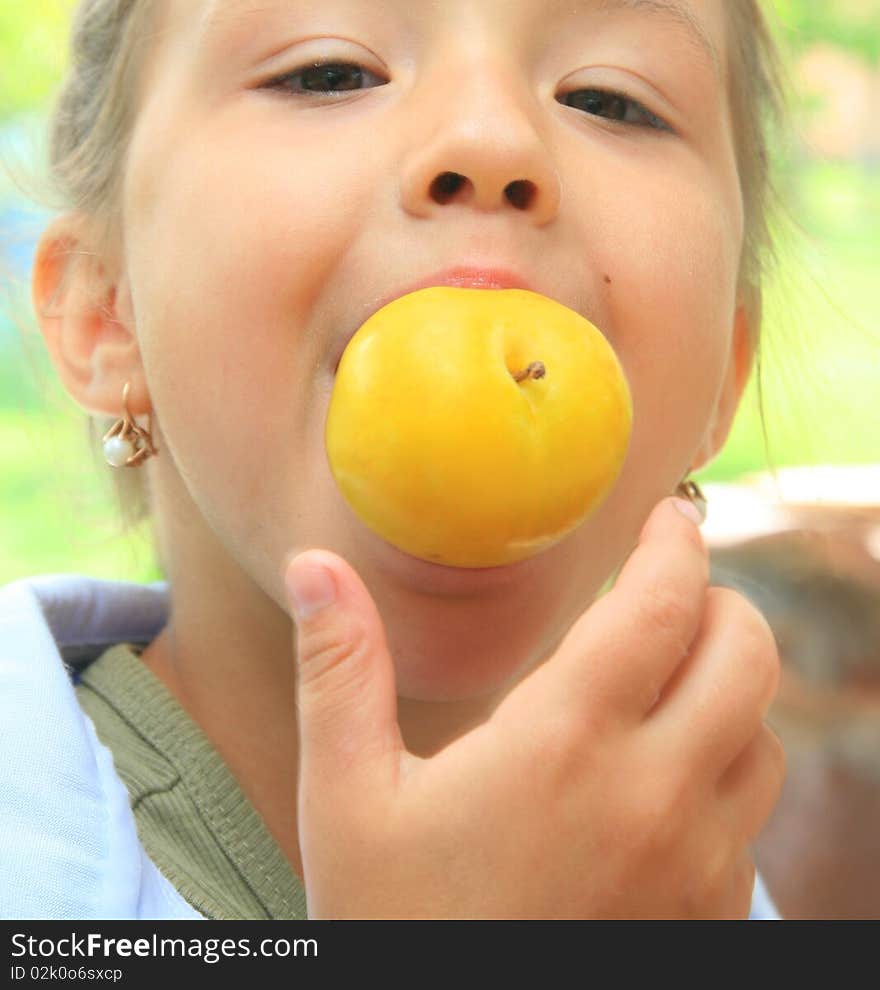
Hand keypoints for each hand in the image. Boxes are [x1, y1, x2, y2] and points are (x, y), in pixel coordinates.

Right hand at [285, 498, 783, 918]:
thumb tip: (314, 564)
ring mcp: (693, 865)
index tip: (670, 518)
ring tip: (670, 680)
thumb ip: (340, 670)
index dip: (675, 544)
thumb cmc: (394, 927)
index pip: (662, 607)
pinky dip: (728, 770)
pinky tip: (665, 777)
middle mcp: (651, 797)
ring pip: (763, 738)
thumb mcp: (348, 799)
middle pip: (747, 658)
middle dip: (721, 604)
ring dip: (730, 691)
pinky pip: (752, 820)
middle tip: (674, 593)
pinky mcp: (706, 918)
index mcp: (563, 745)